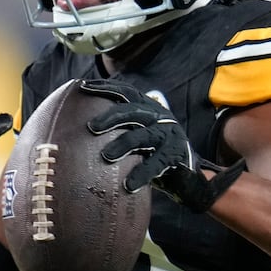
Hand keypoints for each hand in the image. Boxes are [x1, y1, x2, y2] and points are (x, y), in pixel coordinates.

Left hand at [82, 79, 245, 212]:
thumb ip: (119, 128)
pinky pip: (156, 163)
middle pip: (133, 111)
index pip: (126, 92)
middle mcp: (160, 117)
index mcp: (148, 108)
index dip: (106, 87)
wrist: (189, 177)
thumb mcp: (136, 136)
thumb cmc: (153, 155)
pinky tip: (128, 184)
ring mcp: (169, 135)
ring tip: (106, 156)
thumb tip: (81, 129)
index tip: (83, 86)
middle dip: (111, 116)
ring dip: (123, 144)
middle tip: (91, 127)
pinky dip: (142, 173)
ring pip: (144, 136)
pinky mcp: (176, 155)